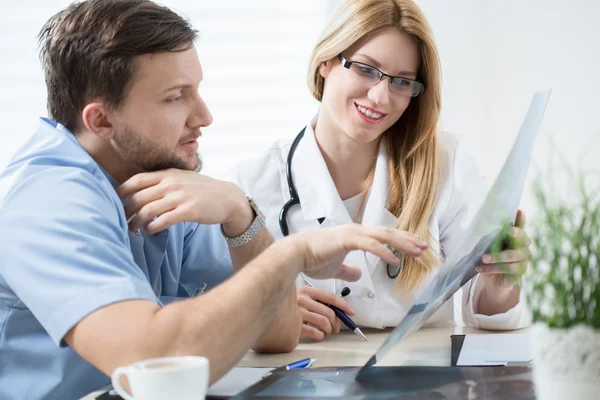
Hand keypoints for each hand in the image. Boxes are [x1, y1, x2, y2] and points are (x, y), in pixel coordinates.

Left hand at [117, 169, 249, 233]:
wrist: (228, 198)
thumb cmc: (203, 190)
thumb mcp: (182, 178)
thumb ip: (163, 181)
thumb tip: (140, 190)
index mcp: (167, 173)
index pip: (136, 180)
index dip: (121, 191)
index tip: (113, 202)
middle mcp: (171, 183)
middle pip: (138, 197)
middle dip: (126, 212)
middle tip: (122, 221)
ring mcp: (180, 197)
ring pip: (148, 210)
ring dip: (136, 223)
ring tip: (133, 230)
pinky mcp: (188, 211)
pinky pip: (163, 220)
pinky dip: (152, 228)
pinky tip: (150, 231)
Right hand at [288, 223, 427, 282]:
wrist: (295, 253)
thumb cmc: (312, 259)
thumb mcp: (335, 268)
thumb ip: (347, 271)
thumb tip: (357, 275)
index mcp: (355, 235)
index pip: (383, 236)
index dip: (400, 240)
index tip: (415, 246)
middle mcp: (357, 231)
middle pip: (388, 233)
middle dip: (408, 240)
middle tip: (425, 247)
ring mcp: (352, 234)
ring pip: (383, 236)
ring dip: (402, 243)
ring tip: (417, 251)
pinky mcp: (347, 240)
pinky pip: (370, 245)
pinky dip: (384, 252)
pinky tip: (395, 260)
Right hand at [297, 286, 354, 339]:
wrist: (273, 311)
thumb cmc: (293, 306)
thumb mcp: (306, 298)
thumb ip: (320, 301)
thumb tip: (340, 312)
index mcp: (307, 291)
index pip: (330, 297)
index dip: (343, 305)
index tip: (351, 312)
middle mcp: (302, 299)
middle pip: (329, 312)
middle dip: (336, 322)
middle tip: (336, 327)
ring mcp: (297, 312)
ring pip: (324, 322)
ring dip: (329, 329)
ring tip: (327, 331)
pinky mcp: (294, 325)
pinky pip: (314, 332)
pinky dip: (320, 335)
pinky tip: (319, 335)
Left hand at [477, 210, 530, 291]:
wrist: (492, 280)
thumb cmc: (491, 258)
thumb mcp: (489, 245)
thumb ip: (495, 237)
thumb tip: (501, 227)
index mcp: (517, 238)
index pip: (520, 227)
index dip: (521, 220)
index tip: (519, 211)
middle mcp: (524, 248)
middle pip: (523, 240)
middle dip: (515, 235)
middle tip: (509, 231)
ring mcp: (524, 261)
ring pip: (512, 256)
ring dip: (496, 257)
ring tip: (482, 259)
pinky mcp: (519, 273)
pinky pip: (507, 269)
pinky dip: (492, 268)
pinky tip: (480, 268)